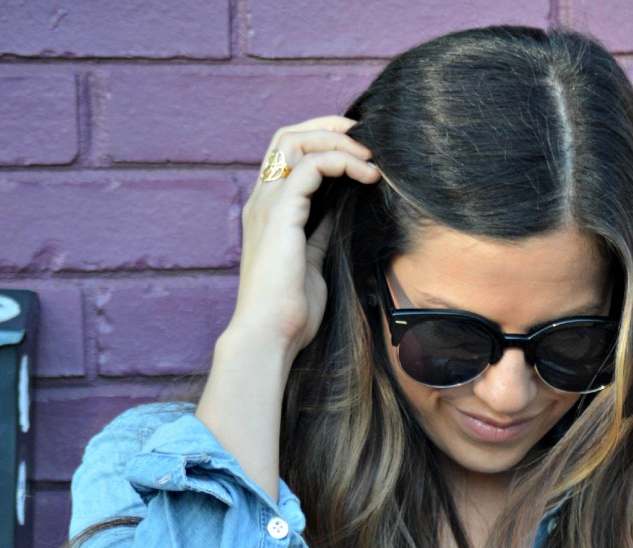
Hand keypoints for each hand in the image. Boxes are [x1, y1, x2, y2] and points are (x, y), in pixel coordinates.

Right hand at [229, 115, 380, 359]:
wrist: (269, 335)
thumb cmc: (289, 312)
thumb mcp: (309, 263)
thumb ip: (316, 234)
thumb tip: (333, 215)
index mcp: (268, 212)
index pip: (287, 155)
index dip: (320, 141)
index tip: (355, 148)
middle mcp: (262, 201)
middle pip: (287, 136)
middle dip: (327, 127)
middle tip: (363, 134)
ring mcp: (268, 205)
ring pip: (296, 142)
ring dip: (337, 141)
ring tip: (369, 157)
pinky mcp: (281, 214)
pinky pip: (310, 166)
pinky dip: (340, 162)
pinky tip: (365, 175)